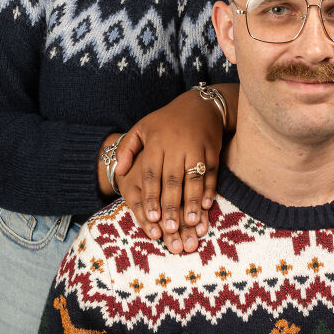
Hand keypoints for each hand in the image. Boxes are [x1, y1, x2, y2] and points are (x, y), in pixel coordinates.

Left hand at [112, 89, 225, 252]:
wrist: (201, 105)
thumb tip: (120, 171)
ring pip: (194, 179)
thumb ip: (127, 149)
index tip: (152, 218)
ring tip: (191, 223)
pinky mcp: (213, 151)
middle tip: (170, 229)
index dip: (152, 197)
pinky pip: (212, 173)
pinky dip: (210, 190)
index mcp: (157, 143)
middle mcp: (176, 147)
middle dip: (171, 206)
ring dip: (193, 202)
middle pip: (173, 180)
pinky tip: (207, 206)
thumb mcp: (142, 128)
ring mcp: (197, 149)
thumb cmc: (167, 121)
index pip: (152, 174)